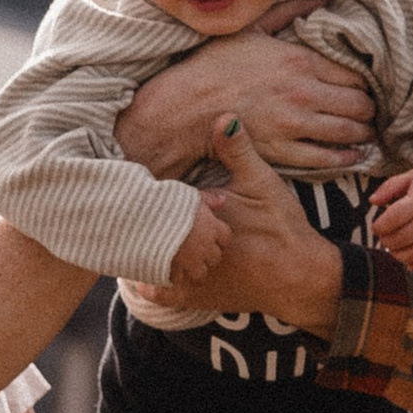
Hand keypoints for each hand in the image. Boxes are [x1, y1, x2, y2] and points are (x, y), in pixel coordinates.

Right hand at [116, 27, 376, 181]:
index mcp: (299, 60)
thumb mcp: (252, 30)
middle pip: (359, 104)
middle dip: (368, 108)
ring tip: (365, 132)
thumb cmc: (214, 65)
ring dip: (362, 133)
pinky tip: (353, 155)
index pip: (354, 74)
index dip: (365, 82)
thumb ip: (290, 11)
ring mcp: (295, 125)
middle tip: (370, 111)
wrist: (184, 107)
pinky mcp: (284, 152)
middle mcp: (303, 93)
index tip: (365, 86)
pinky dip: (346, 158)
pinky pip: (327, 158)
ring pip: (349, 131)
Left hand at [144, 122, 346, 335]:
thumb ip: (238, 151)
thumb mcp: (262, 183)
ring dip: (134, 251)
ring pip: (144, 263)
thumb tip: (223, 115)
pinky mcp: (195, 296)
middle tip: (113, 209)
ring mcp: (188, 275)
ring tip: (123, 237)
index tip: (130, 184)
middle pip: (144, 232)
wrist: (299, 275)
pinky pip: (156, 291)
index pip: (157, 202)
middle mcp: (187, 247)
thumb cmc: (282, 227)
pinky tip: (139, 270)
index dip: (145, 194)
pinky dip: (145, 281)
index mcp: (198, 215)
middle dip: (133, 222)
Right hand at [165, 196, 230, 291]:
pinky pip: (179, 279)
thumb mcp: (188, 196)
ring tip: (182, 260)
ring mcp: (189, 262)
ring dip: (193, 268)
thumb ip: (208, 199)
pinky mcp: (173, 271)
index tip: (208, 234)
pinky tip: (167, 265)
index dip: (218, 237)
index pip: (226, 238)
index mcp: (211, 228)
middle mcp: (204, 247)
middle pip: (215, 258)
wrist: (142, 218)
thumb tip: (222, 199)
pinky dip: (175, 274)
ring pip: (200, 273)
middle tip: (195, 248)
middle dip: (207, 254)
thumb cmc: (167, 203)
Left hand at [367, 162, 412, 269]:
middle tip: (384, 236)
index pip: (394, 218)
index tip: (377, 226)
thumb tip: (372, 201)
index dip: (380, 226)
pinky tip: (408, 256)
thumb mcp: (411, 177)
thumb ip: (389, 187)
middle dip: (386, 240)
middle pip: (401, 239)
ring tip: (394, 246)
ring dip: (397, 254)